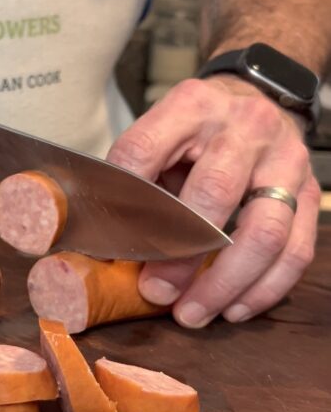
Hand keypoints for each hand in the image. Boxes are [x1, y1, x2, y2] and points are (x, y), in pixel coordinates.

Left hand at [107, 75, 320, 326]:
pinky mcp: (310, 193)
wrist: (260, 98)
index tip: (112, 246)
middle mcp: (244, 127)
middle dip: (181, 254)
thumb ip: (134, 178)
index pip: (146, 150)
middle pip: (214, 192)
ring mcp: (285, 160)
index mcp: (191, 106)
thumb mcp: (159, 135)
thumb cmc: (196, 132)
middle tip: (156, 292)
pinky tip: (235, 309)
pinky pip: (296, 250)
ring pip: (264, 231)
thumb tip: (102, 243)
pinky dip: (265, 288)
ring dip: (226, 283)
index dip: (127, 201)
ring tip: (193, 313)